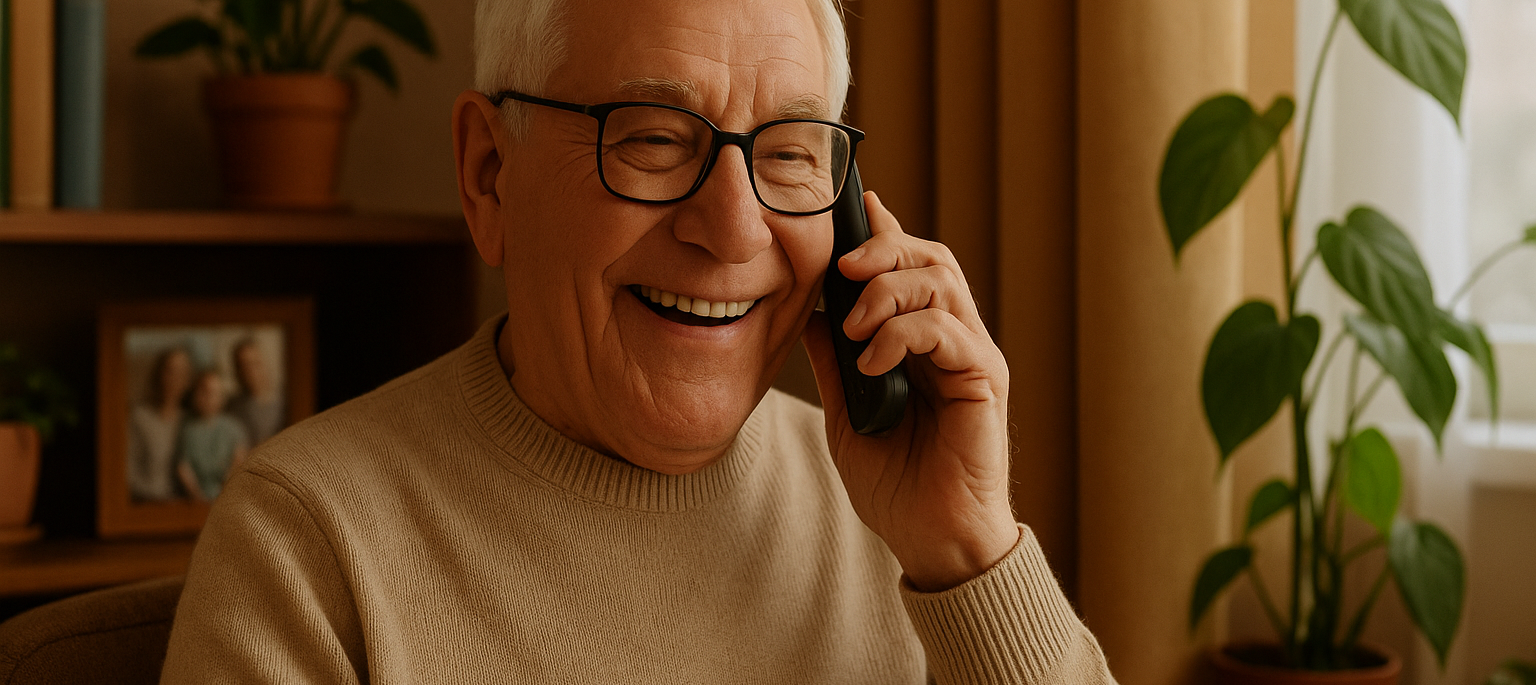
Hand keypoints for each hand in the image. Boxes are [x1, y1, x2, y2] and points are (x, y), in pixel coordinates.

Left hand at [802, 191, 1019, 591]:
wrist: (930, 538)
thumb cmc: (896, 481)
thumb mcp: (846, 409)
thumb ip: (834, 358)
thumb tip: (806, 310)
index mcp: (924, 341)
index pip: (911, 267)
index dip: (885, 232)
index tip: (855, 204)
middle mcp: (955, 340)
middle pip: (931, 258)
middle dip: (884, 249)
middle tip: (842, 266)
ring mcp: (973, 357)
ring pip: (942, 282)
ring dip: (889, 291)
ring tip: (856, 328)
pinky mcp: (985, 381)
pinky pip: (949, 330)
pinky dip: (903, 334)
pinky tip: (873, 362)